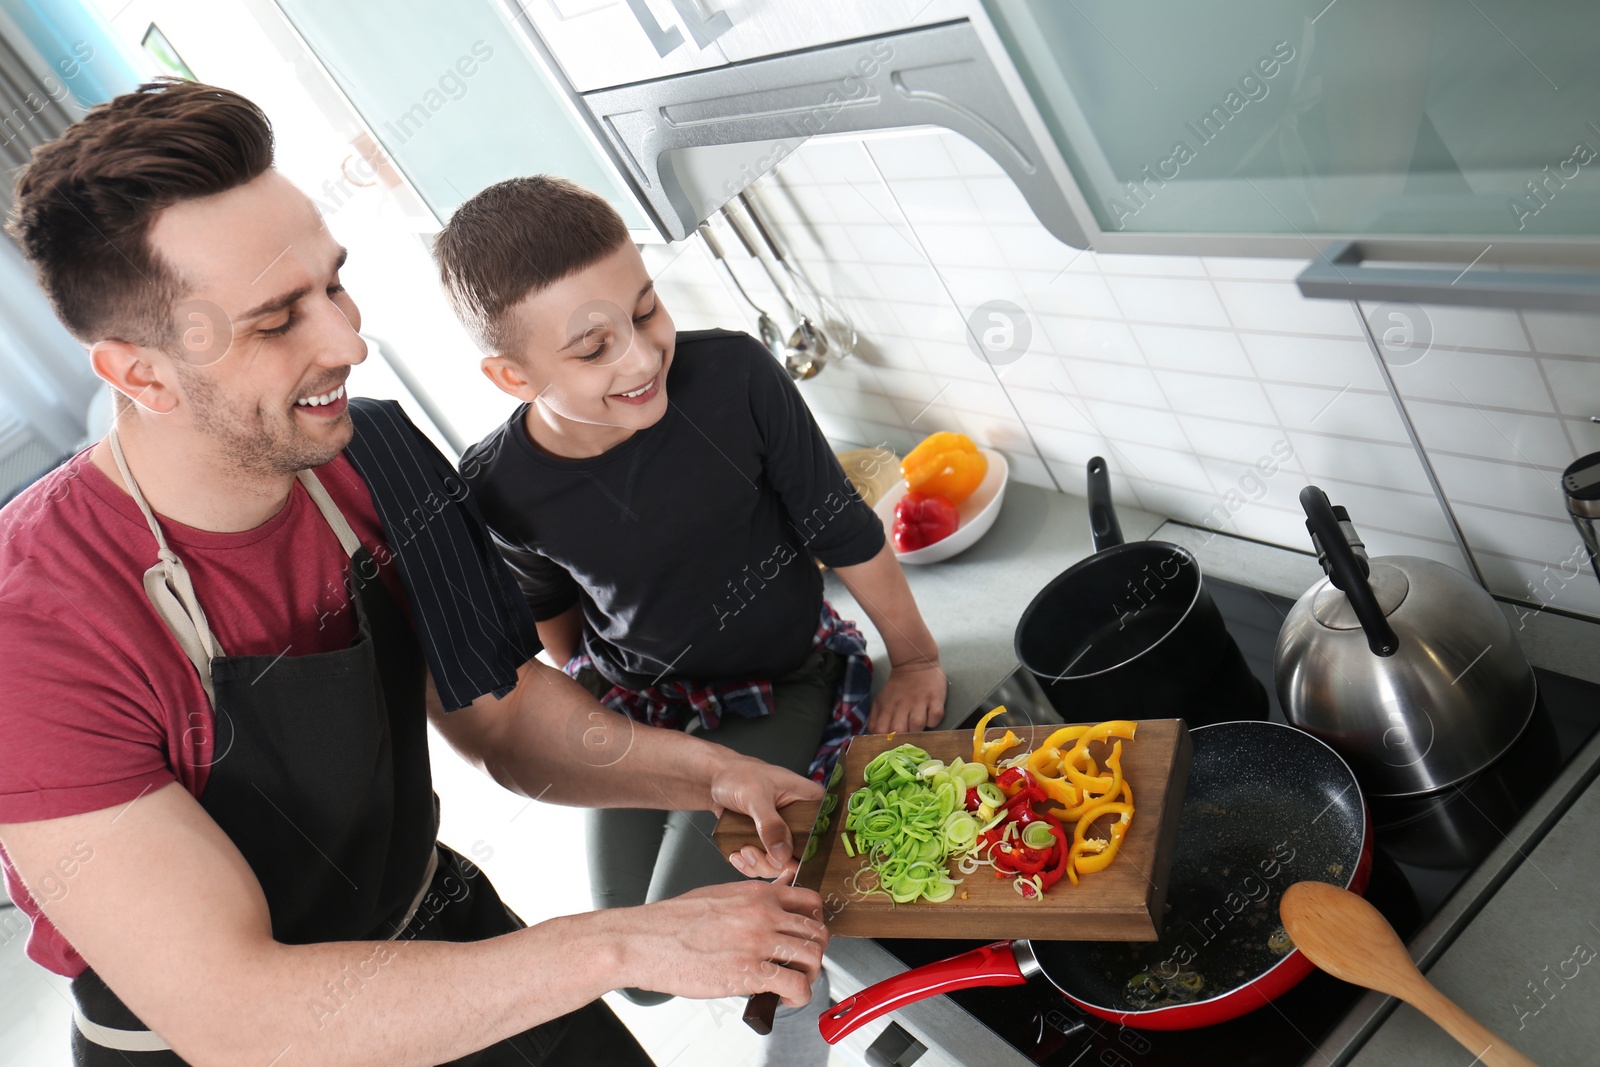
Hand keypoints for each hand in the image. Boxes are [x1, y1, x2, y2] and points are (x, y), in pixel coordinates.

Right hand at [616, 881, 829, 1006]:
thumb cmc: (674, 921)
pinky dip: (799, 996)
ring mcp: (758, 941)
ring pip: (812, 957)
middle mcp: (763, 914)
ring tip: (794, 983)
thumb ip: (750, 899)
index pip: (811, 901)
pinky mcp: (750, 971)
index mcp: (756, 894)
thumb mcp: (719, 895)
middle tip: (802, 964)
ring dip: (809, 975)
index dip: (814, 922)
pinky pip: (796, 985)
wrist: (646, 940)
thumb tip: (772, 897)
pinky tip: (785, 998)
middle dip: (815, 952)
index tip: (807, 936)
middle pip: (816, 931)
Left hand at [709, 754, 823, 878]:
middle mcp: (802, 819)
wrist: (714, 778)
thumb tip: (783, 855)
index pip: (823, 832)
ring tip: (743, 849)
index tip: (784, 858)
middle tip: (752, 851)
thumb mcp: (755, 797)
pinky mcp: (769, 841)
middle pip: (802, 854)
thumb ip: (770, 825)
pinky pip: (766, 863)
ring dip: (760, 863)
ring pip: (782, 862)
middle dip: (775, 862)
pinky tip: (737, 854)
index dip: (809, 852)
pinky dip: (751, 864)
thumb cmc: (738, 775)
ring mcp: (785, 832)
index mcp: (810, 801)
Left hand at [868, 659, 946, 733]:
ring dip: (919, 729)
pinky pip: (935, 717)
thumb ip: (876, 718)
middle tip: (907, 733)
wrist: (914, 663)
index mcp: (887, 707)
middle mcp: (903, 705)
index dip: (885, 739)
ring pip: (918, 725)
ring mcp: (920, 702)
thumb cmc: (897, 687)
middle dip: (903, 736)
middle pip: (900, 731)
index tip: (890, 740)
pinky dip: (933, 721)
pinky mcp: (935, 699)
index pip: (882, 731)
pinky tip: (930, 716)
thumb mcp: (881, 700)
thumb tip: (875, 735)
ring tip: (919, 724)